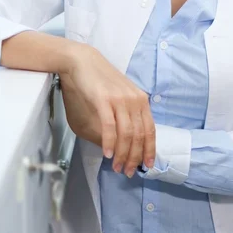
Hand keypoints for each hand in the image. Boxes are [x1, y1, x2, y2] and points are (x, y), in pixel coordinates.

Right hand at [60, 44, 155, 177]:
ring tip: (117, 167)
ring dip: (123, 154)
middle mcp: (134, 100)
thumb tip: (124, 143)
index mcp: (141, 100)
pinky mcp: (104, 100)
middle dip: (135, 157)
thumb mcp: (117, 99)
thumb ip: (124, 117)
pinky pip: (110, 126)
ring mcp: (120, 99)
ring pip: (127, 133)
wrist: (82, 61)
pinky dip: (110, 143)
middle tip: (128, 172)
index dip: (149, 149)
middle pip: (139, 135)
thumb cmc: (98, 81)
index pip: (150, 130)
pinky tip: (107, 154)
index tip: (147, 165)